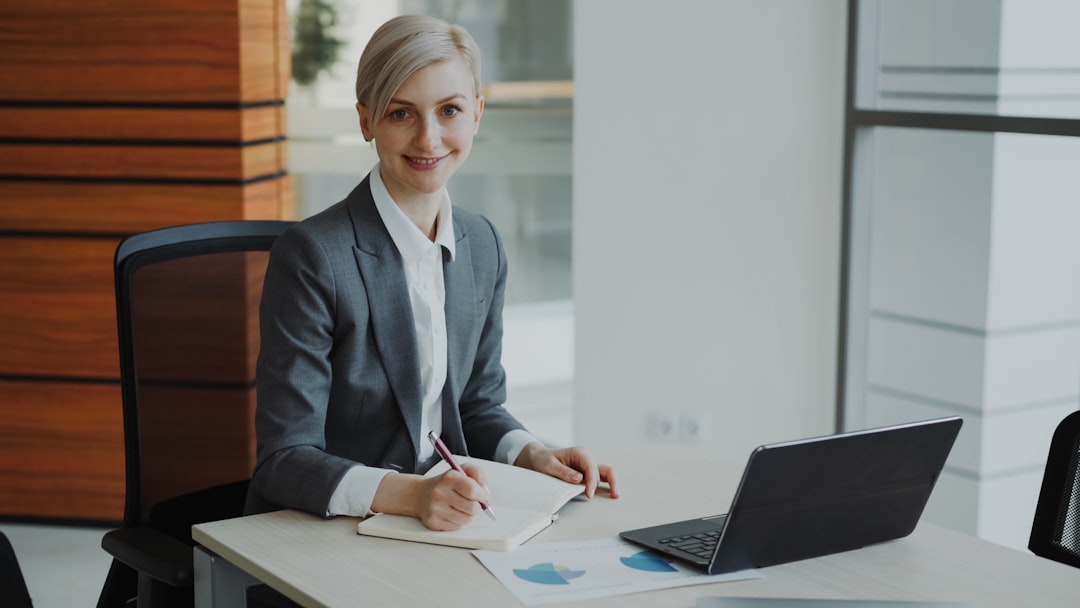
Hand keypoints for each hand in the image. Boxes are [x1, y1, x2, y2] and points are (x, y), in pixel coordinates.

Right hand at [371, 463, 490, 530]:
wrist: (420, 494)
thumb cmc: (445, 483)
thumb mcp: (462, 470)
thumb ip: (478, 474)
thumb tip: (486, 492)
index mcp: (449, 478)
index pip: (473, 490)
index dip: (483, 495)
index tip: (484, 496)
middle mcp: (439, 493)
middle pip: (472, 508)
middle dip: (477, 506)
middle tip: (471, 501)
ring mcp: (435, 509)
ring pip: (466, 520)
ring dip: (467, 515)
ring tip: (459, 506)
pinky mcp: (433, 522)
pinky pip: (457, 527)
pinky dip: (457, 521)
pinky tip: (451, 513)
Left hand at [514, 442, 619, 498]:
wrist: (539, 458)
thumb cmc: (544, 460)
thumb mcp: (550, 466)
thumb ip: (564, 472)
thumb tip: (579, 479)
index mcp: (579, 453)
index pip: (591, 467)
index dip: (592, 481)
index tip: (589, 494)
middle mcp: (586, 458)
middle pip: (605, 468)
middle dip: (611, 481)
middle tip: (613, 494)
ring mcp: (588, 465)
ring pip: (606, 472)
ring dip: (612, 483)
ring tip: (616, 494)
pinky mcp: (587, 472)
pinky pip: (600, 477)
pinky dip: (606, 484)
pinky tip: (610, 492)